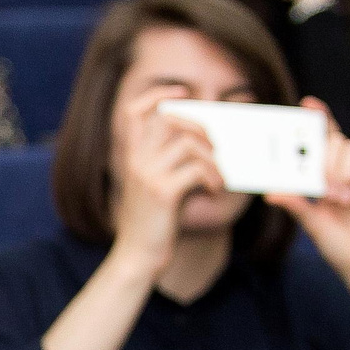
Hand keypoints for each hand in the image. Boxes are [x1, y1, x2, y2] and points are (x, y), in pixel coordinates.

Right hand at [108, 110, 223, 281]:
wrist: (137, 257)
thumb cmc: (153, 223)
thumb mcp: (156, 186)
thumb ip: (169, 162)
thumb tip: (204, 143)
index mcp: (130, 157)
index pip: (134, 112)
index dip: (157, 95)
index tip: (181, 93)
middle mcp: (135, 161)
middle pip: (170, 120)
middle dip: (201, 127)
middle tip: (215, 148)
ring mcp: (147, 175)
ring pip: (189, 144)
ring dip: (213, 158)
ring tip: (218, 178)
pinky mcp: (163, 192)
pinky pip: (197, 170)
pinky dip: (212, 179)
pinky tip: (212, 193)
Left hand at [265, 98, 349, 290]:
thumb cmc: (340, 248)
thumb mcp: (313, 224)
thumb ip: (296, 205)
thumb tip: (269, 192)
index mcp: (330, 177)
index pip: (326, 141)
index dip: (320, 119)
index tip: (308, 103)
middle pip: (338, 141)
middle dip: (325, 157)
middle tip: (321, 184)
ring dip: (341, 165)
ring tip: (337, 194)